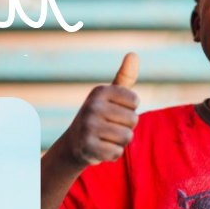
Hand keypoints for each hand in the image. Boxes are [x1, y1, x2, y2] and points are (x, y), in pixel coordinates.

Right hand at [60, 52, 139, 167]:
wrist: (74, 144)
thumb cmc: (99, 116)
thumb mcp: (110, 96)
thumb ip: (125, 77)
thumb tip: (133, 54)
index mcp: (100, 91)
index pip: (135, 101)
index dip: (129, 110)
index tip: (115, 111)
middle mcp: (92, 106)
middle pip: (133, 120)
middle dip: (126, 127)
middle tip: (109, 127)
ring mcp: (89, 127)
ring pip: (127, 137)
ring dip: (120, 141)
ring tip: (106, 138)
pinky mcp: (88, 147)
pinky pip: (117, 152)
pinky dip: (113, 154)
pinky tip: (101, 148)